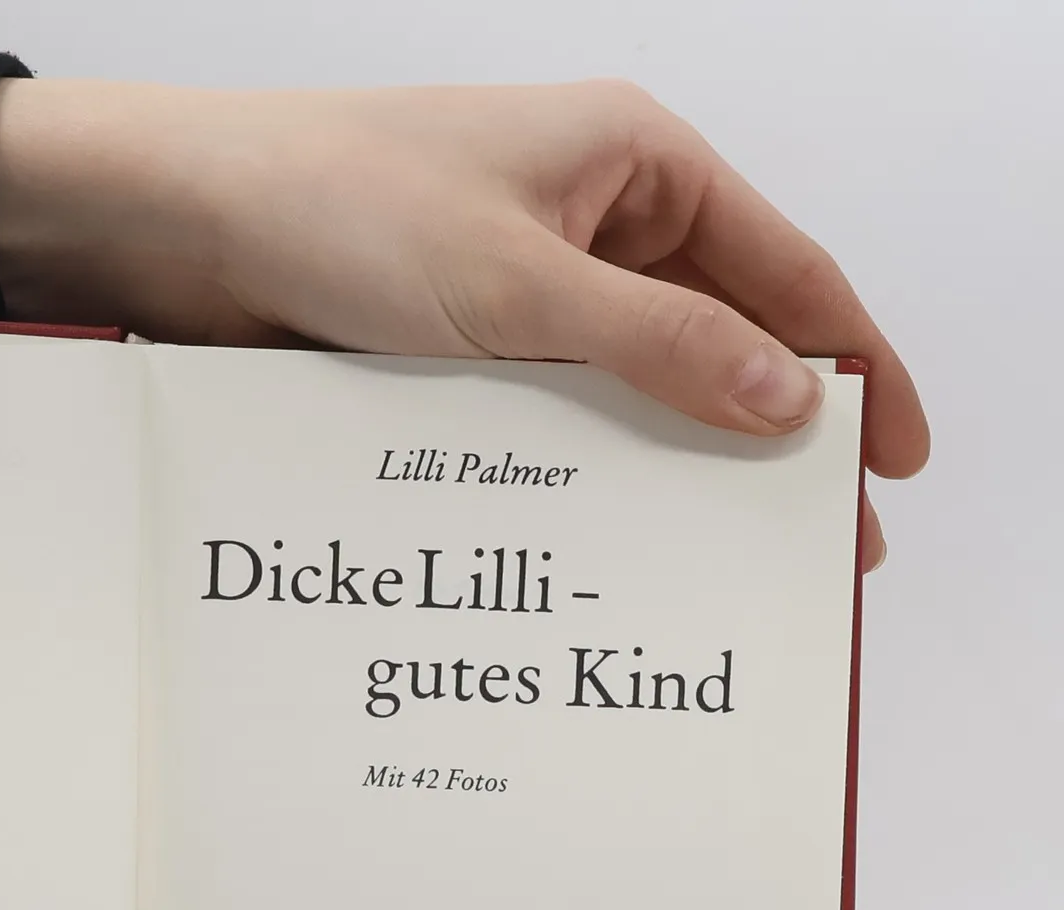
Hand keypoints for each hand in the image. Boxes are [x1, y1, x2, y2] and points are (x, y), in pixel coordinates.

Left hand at [0, 78, 925, 565]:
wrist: (188, 226)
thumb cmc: (343, 206)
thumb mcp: (520, 285)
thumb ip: (662, 346)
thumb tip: (790, 401)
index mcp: (637, 166)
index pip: (790, 273)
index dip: (856, 365)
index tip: (899, 456)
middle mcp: (593, 223)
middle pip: (722, 339)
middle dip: (771, 439)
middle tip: (814, 546)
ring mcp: (525, 289)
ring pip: (634, 388)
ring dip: (674, 467)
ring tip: (714, 563)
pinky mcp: (460, 347)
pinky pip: (550, 413)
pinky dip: (582, 469)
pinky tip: (601, 541)